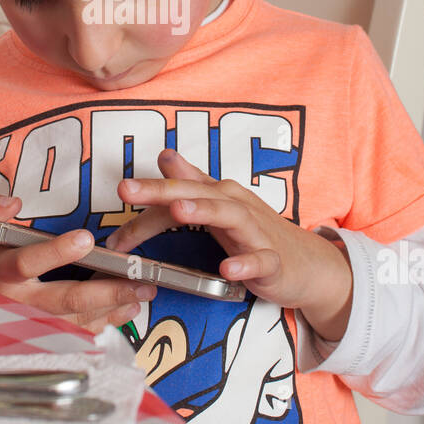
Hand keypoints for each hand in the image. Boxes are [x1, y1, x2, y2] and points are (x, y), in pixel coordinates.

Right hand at [0, 189, 156, 335]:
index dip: (56, 252)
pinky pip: (80, 334)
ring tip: (143, 291)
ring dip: (114, 306)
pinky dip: (107, 323)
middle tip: (137, 279)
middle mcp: (19, 304)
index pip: (28, 262)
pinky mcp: (46, 337)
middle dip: (106, 290)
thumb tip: (13, 203)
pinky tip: (128, 309)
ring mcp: (34, 325)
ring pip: (79, 321)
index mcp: (0, 273)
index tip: (86, 238)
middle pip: (66, 300)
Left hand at [105, 148, 353, 338]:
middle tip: (128, 189)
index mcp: (218, 195)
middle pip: (196, 193)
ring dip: (203, 211)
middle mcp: (236, 206)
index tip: (116, 198)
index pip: (176, 190)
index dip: (144, 196)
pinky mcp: (273, 262)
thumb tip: (165, 155)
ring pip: (230, 216)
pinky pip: (260, 261)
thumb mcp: (220, 207)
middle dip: (162, 190)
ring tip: (178, 210)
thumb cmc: (256, 234)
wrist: (307, 264)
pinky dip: (245, 263)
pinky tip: (228, 268)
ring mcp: (257, 233)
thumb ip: (192, 183)